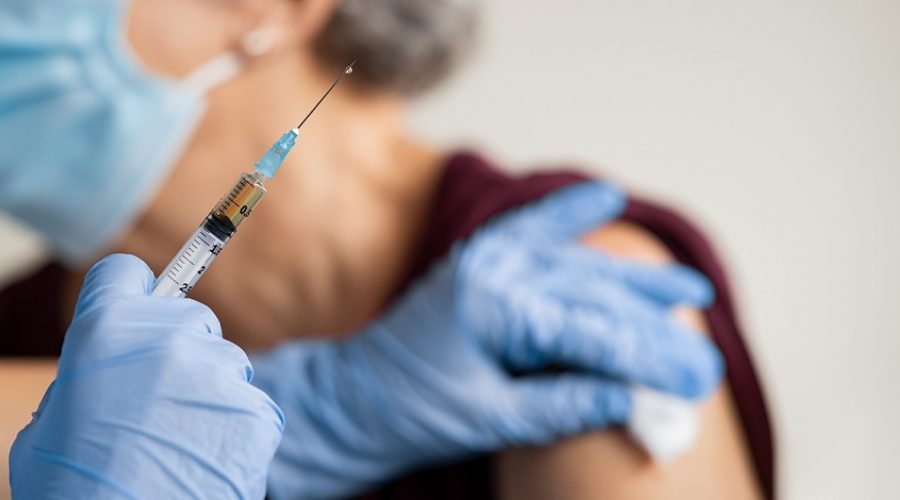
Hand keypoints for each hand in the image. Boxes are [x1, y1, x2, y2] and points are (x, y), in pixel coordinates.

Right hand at [9, 254, 283, 499]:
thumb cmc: (72, 490)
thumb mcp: (49, 422)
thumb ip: (85, 377)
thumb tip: (108, 372)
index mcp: (104, 330)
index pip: (124, 273)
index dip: (127, 294)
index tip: (134, 312)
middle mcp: (166, 338)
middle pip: (188, 318)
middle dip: (176, 350)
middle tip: (155, 400)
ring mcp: (215, 372)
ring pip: (224, 362)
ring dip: (208, 391)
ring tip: (179, 440)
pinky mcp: (253, 411)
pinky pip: (250, 405)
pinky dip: (234, 429)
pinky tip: (205, 458)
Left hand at [252, 182, 723, 498]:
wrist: (350, 400)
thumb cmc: (410, 412)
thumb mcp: (490, 420)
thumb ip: (564, 405)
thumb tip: (635, 400)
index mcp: (497, 306)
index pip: (594, 330)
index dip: (651, 355)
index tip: (699, 377)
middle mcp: (495, 269)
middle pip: (596, 294)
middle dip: (654, 328)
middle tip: (706, 358)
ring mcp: (486, 258)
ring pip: (576, 265)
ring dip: (632, 281)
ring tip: (690, 290)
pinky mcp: (478, 261)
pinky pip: (531, 230)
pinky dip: (568, 215)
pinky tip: (604, 198)